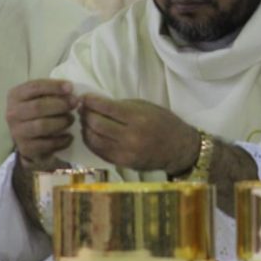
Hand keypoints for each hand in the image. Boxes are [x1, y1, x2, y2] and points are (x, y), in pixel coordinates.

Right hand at [6, 79, 78, 169]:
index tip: (70, 88)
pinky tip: (69, 136)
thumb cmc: (37, 112)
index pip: (34, 87)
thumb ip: (51, 91)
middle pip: (38, 107)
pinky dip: (61, 140)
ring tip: (71, 119)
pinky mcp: (26, 148)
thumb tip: (69, 89)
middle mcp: (13, 113)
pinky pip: (46, 144)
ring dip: (61, 122)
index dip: (54, 86)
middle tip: (74, 104)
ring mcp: (17, 132)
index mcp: (15, 96)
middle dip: (60, 104)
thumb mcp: (39, 97)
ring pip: (42, 125)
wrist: (28, 138)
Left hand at [79, 94, 197, 174]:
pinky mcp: (122, 163)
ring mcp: (125, 153)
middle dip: (86, 114)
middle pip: (96, 124)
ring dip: (85, 129)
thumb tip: (98, 103)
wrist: (178, 148)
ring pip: (94, 140)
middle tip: (82, 109)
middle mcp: (130, 137)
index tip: (84, 97)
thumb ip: (123, 106)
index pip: (106, 108)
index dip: (91, 101)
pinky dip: (91, 142)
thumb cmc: (164, 122)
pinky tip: (90, 134)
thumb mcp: (147, 107)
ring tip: (85, 121)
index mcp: (138, 118)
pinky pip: (99, 152)